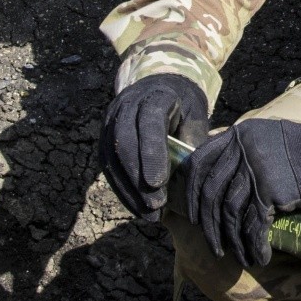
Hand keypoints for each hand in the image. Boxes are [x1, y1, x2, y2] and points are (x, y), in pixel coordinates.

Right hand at [98, 74, 208, 220]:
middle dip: (138, 178)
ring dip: (128, 190)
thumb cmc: (185, 106)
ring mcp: (112, 120)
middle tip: (156, 207)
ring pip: (112, 157)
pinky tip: (135, 207)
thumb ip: (193, 143)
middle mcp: (127, 105)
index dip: (151, 153)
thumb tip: (194, 178)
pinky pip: (107, 164)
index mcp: (155, 96)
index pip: (149, 123)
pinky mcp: (104, 135)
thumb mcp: (196, 117)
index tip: (158, 183)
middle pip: (125, 142)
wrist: (161, 86)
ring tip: (148, 214)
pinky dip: (121, 188)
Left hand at [184, 119, 300, 266]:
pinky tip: (258, 257)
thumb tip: (222, 176)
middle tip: (213, 245)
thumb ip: (245, 150)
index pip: (199, 162)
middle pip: (210, 191)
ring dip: (230, 239)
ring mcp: (255, 168)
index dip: (192, 192)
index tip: (193, 215)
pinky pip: (253, 225)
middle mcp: (242, 148)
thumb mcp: (271, 138)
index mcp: (239, 134)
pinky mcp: (270, 190)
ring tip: (235, 256)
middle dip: (208, 224)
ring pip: (229, 211)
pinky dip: (253, 245)